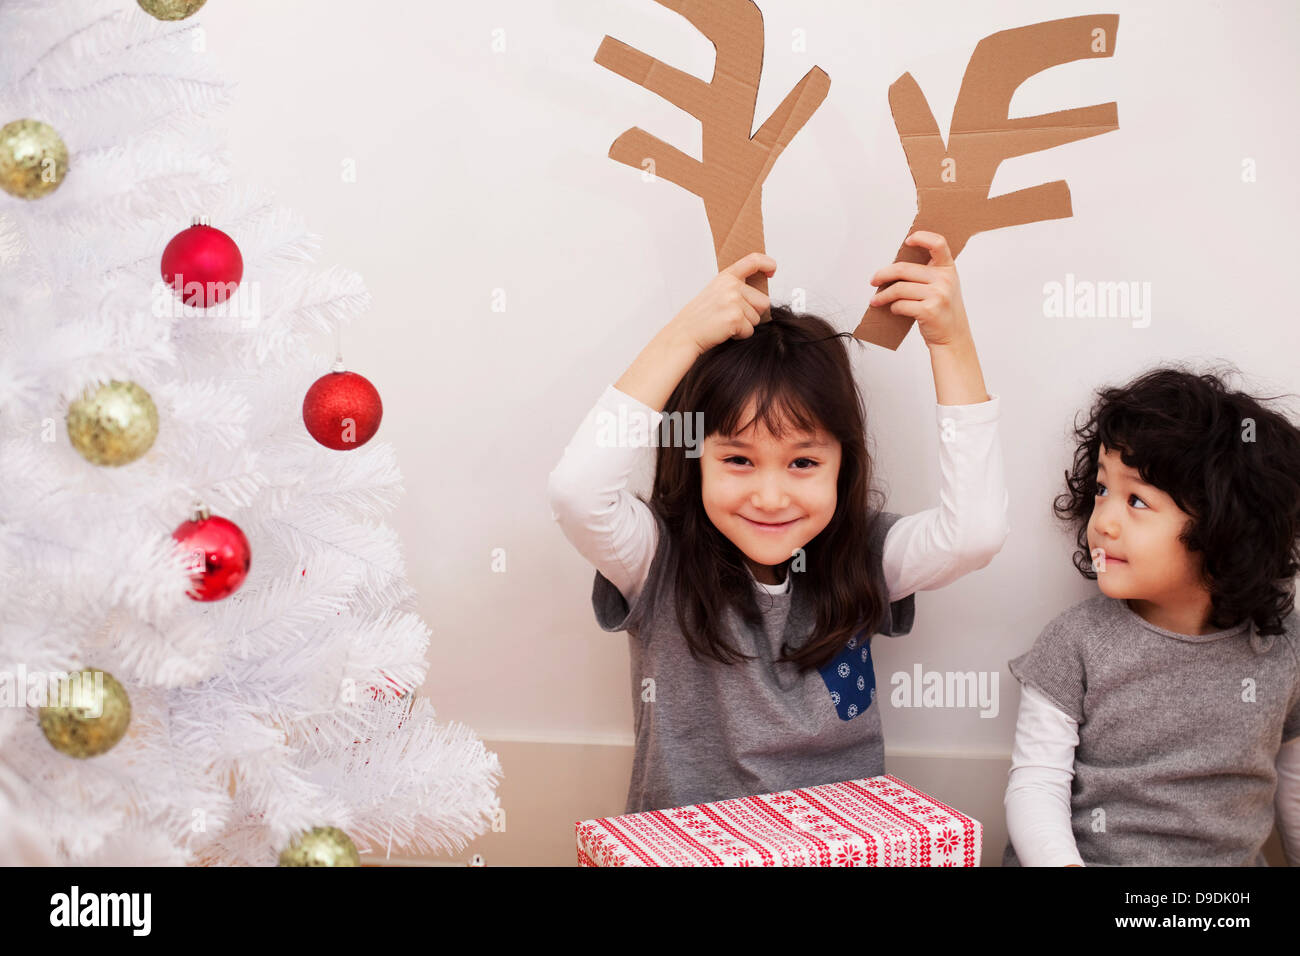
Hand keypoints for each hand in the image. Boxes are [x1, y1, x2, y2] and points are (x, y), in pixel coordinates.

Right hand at [665, 253, 774, 356]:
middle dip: (752, 313)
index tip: (772, 270)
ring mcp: (733, 300)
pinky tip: (724, 331)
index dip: (767, 263)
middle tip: (730, 316)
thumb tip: (759, 298)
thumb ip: (735, 289)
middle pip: (763, 301)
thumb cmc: (698, 318)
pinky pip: (750, 330)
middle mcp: (731, 286)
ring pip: (757, 318)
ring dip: (744, 325)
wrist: (684, 334)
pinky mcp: (735, 317)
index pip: (753, 261)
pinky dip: (740, 335)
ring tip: (724, 324)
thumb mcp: (715, 293)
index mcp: (726, 277)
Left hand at [868, 231, 970, 348]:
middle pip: (903, 269)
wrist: (953, 336)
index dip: (922, 237)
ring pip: (898, 289)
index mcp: (948, 269)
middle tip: (874, 281)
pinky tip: (894, 309)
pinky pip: (900, 304)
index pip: (938, 243)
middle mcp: (945, 280)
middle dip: (883, 275)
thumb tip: (894, 268)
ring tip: (877, 300)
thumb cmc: (943, 310)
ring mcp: (938, 295)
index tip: (908, 241)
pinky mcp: (929, 310)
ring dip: (883, 295)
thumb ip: (928, 273)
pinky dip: (893, 308)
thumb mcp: (943, 286)